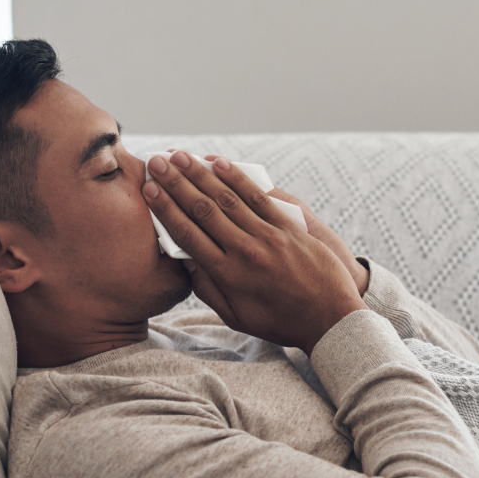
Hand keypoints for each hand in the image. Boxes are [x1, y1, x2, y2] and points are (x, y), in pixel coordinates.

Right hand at [143, 151, 366, 353]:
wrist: (330, 319)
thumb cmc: (280, 321)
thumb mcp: (238, 317)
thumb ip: (208, 289)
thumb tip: (185, 262)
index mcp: (227, 276)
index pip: (187, 235)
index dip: (165, 209)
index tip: (148, 190)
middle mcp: (244, 252)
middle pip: (202, 210)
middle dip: (175, 183)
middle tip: (155, 162)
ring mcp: (268, 237)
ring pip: (227, 199)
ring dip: (200, 174)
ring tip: (179, 155)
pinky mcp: (289, 228)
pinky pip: (259, 197)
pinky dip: (237, 178)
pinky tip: (220, 163)